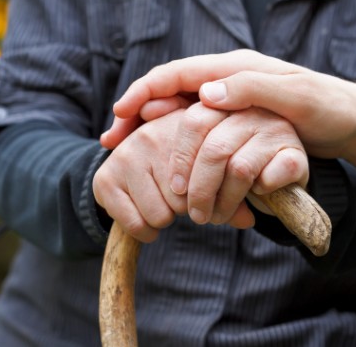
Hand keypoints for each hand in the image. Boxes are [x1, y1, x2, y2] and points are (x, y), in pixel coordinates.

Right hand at [93, 109, 256, 241]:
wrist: (125, 157)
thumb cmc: (179, 163)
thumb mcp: (207, 166)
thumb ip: (231, 189)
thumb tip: (249, 221)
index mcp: (185, 125)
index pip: (211, 175)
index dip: (211, 197)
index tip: (209, 201)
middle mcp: (153, 134)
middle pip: (186, 200)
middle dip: (186, 208)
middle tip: (180, 199)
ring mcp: (127, 154)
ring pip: (162, 215)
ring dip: (165, 219)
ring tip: (162, 203)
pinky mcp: (105, 178)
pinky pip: (137, 224)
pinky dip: (145, 231)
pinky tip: (146, 216)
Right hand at [103, 49, 355, 159]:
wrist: (351, 120)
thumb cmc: (327, 106)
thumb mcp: (295, 96)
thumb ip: (251, 89)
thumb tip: (205, 93)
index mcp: (234, 68)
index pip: (177, 74)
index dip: (144, 92)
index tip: (120, 114)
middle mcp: (226, 80)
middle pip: (168, 91)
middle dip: (137, 112)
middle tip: (112, 140)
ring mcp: (229, 99)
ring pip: (177, 110)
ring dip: (149, 128)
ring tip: (125, 149)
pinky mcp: (235, 119)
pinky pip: (193, 126)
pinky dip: (173, 139)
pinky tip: (163, 158)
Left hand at [168, 102, 307, 225]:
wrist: (281, 182)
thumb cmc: (233, 167)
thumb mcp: (202, 152)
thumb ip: (174, 138)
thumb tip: (135, 120)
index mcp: (225, 103)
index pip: (194, 121)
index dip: (180, 158)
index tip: (175, 189)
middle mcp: (251, 110)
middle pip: (214, 148)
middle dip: (200, 189)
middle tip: (195, 215)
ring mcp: (276, 130)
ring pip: (238, 168)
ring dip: (224, 202)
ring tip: (216, 217)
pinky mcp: (296, 154)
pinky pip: (268, 179)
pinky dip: (257, 196)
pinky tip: (255, 198)